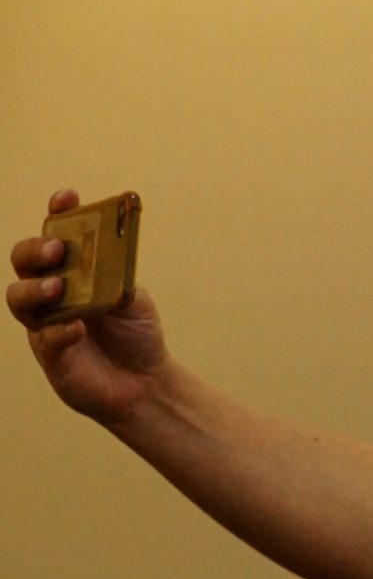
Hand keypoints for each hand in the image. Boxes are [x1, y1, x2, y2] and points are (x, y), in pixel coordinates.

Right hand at [11, 187, 172, 424]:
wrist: (146, 381)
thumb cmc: (135, 333)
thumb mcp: (132, 298)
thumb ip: (117, 277)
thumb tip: (105, 260)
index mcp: (70, 270)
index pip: (55, 233)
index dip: (57, 213)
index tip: (66, 197)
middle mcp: (50, 292)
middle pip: (24, 261)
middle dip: (36, 250)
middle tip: (58, 249)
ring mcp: (45, 322)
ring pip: (20, 299)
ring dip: (37, 289)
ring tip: (59, 287)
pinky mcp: (51, 355)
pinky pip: (45, 340)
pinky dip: (58, 331)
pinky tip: (75, 328)